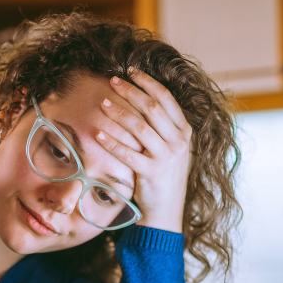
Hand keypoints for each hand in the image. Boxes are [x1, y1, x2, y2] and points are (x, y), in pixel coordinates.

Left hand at [97, 68, 192, 232]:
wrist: (166, 211)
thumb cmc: (163, 177)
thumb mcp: (171, 149)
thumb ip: (162, 127)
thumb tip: (141, 100)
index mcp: (184, 132)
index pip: (166, 98)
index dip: (148, 82)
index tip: (130, 71)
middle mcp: (178, 142)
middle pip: (152, 108)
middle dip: (131, 91)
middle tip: (112, 81)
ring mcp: (167, 158)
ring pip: (140, 128)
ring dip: (120, 113)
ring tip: (103, 103)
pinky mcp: (152, 173)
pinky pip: (129, 154)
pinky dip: (112, 142)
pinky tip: (98, 134)